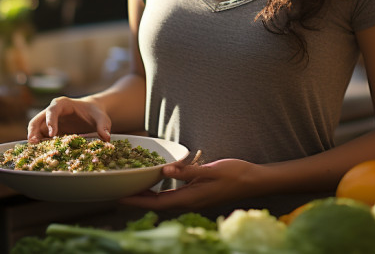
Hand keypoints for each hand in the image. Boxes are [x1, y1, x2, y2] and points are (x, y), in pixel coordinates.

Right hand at [26, 96, 111, 142]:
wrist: (93, 113)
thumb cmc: (95, 113)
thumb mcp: (101, 117)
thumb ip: (103, 126)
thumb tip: (106, 137)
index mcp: (63, 104)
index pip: (53, 110)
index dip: (51, 121)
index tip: (53, 134)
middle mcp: (52, 111)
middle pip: (38, 119)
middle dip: (34, 130)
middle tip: (34, 143)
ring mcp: (49, 121)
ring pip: (36, 129)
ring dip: (33, 138)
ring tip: (33, 149)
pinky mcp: (50, 131)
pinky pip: (41, 137)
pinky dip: (39, 144)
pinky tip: (39, 153)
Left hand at [119, 158, 259, 210]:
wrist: (255, 181)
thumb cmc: (236, 174)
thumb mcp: (211, 170)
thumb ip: (188, 171)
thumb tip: (164, 170)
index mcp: (191, 198)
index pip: (157, 203)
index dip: (137, 202)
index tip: (119, 198)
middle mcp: (190, 202)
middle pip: (158, 204)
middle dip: (138, 199)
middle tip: (119, 191)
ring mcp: (195, 199)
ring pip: (166, 200)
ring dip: (149, 196)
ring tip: (133, 186)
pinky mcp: (199, 195)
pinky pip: (175, 195)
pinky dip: (162, 190)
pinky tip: (157, 182)